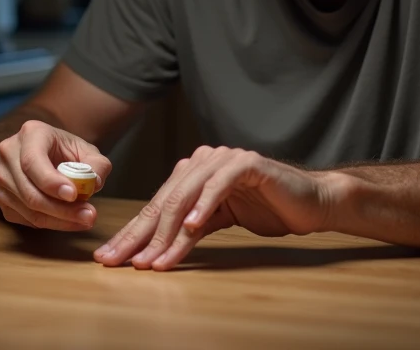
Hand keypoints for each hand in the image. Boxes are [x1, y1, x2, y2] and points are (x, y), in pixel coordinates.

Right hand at [0, 120, 111, 230]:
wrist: (44, 152)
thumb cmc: (65, 151)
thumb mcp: (86, 150)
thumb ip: (96, 164)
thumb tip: (94, 183)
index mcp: (30, 134)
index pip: (32, 161)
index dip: (51, 182)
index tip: (73, 195)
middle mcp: (9, 154)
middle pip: (29, 191)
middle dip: (62, 209)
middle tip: (89, 216)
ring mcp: (1, 178)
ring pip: (28, 209)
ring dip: (59, 220)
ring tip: (85, 219)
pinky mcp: (1, 198)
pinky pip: (25, 219)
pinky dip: (50, 223)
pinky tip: (69, 221)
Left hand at [93, 145, 333, 270]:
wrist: (309, 202)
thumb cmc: (266, 210)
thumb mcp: (217, 223)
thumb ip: (188, 231)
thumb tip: (151, 254)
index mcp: (192, 173)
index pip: (156, 206)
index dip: (132, 234)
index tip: (110, 258)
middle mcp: (203, 161)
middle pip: (164, 201)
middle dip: (139, 236)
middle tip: (119, 261)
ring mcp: (224, 159)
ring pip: (186, 195)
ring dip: (168, 231)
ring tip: (153, 258)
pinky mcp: (247, 163)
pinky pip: (219, 185)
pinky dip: (204, 206)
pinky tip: (192, 227)